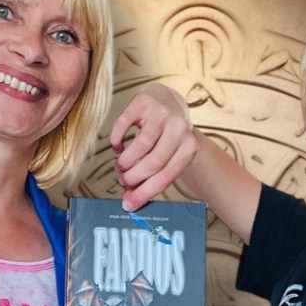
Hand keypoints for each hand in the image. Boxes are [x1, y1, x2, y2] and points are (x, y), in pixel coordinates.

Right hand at [109, 83, 197, 212]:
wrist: (167, 102)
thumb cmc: (165, 136)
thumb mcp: (166, 157)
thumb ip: (149, 178)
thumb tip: (129, 201)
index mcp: (189, 147)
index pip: (165, 176)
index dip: (145, 192)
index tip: (129, 203)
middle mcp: (179, 128)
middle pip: (153, 162)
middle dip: (134, 177)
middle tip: (124, 180)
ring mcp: (161, 113)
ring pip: (140, 146)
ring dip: (125, 162)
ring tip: (121, 166)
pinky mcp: (143, 102)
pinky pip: (123, 125)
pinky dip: (116, 140)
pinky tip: (117, 147)